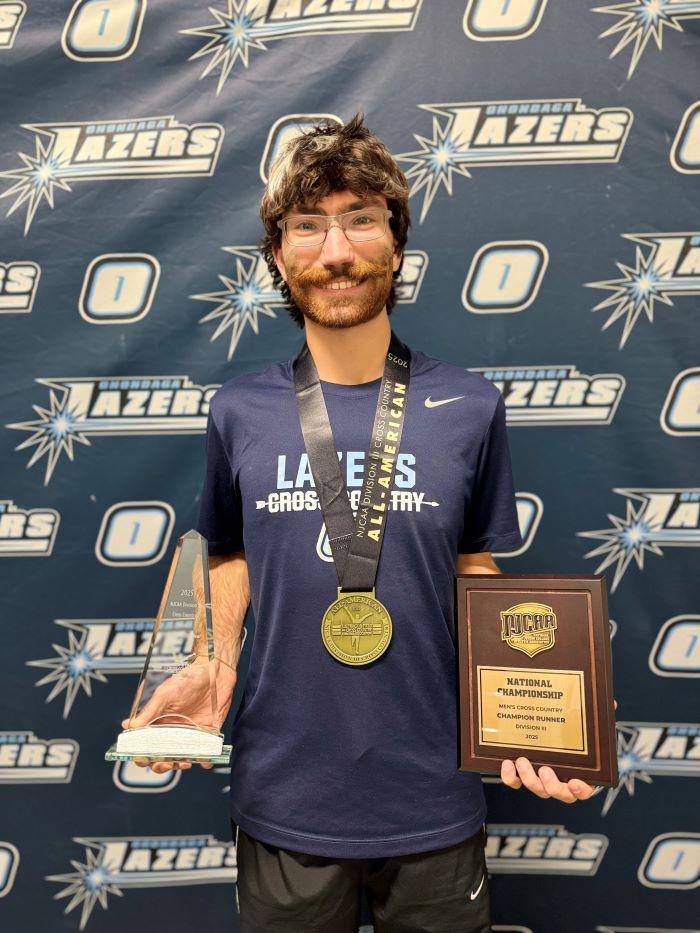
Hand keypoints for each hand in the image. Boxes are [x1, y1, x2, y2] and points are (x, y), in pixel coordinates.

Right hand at [121, 658, 235, 773]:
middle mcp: (173, 730)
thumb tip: (129, 726)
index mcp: (159, 722)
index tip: (145, 759)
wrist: (216, 671)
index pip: (146, 745)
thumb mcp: (165, 694)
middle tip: (165, 764)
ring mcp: (190, 734)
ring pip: (181, 758)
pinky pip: (204, 752)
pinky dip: (204, 760)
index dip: (142, 755)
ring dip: (180, 765)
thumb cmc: (188, 678)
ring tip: (184, 762)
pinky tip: (204, 761)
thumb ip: (149, 711)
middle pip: (162, 757)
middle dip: (161, 765)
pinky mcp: (207, 734)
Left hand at [500, 698, 617, 801]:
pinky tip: (507, 763)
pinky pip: (515, 782)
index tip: (574, 782)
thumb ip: (597, 717)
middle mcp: (560, 781)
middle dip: (551, 786)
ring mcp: (540, 779)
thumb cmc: (571, 733)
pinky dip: (510, 777)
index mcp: (579, 774)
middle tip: (544, 770)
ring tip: (522, 761)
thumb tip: (611, 703)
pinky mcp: (521, 774)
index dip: (580, 790)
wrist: (544, 729)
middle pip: (558, 794)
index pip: (584, 790)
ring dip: (529, 779)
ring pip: (537, 789)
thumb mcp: (585, 725)